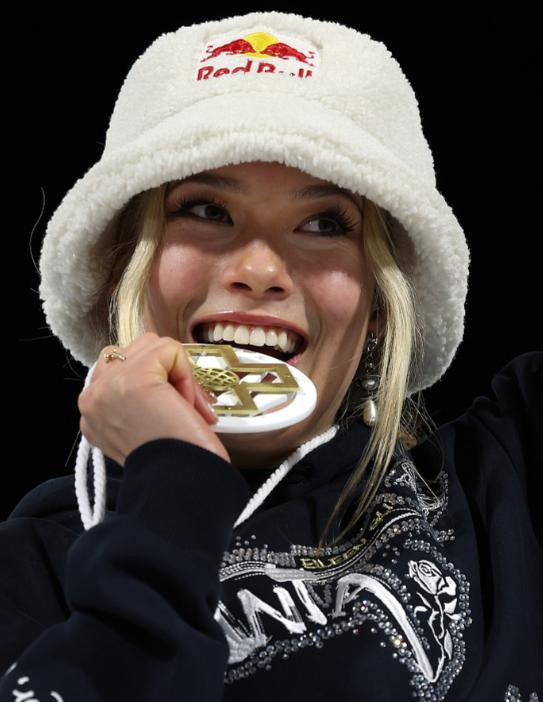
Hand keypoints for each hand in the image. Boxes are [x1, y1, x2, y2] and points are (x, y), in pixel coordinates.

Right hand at [78, 332, 230, 465]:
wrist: (177, 485)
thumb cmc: (172, 465)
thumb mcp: (141, 429)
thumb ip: (138, 401)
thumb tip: (162, 379)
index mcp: (92, 412)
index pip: (121, 369)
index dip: (155, 382)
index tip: (169, 413)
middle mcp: (92, 398)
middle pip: (134, 351)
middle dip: (165, 373)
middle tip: (181, 408)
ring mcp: (108, 385)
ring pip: (152, 345)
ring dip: (176, 373)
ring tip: (181, 407)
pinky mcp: (132, 377)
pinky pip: (169, 350)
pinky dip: (186, 375)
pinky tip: (183, 405)